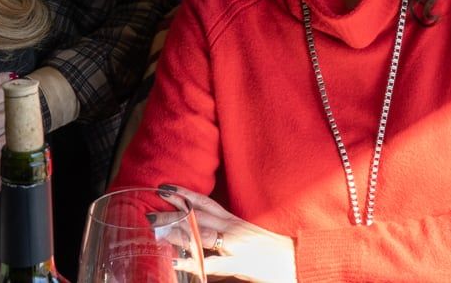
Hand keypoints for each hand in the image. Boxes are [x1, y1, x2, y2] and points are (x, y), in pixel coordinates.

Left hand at [160, 185, 295, 282]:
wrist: (299, 261)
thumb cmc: (276, 252)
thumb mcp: (251, 238)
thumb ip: (230, 236)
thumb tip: (208, 243)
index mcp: (236, 222)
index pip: (207, 203)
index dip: (186, 194)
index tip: (166, 187)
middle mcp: (234, 229)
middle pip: (199, 216)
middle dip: (174, 210)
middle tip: (151, 206)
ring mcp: (235, 245)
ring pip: (201, 234)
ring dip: (177, 231)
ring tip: (156, 229)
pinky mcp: (238, 263)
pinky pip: (210, 262)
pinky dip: (191, 261)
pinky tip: (175, 261)